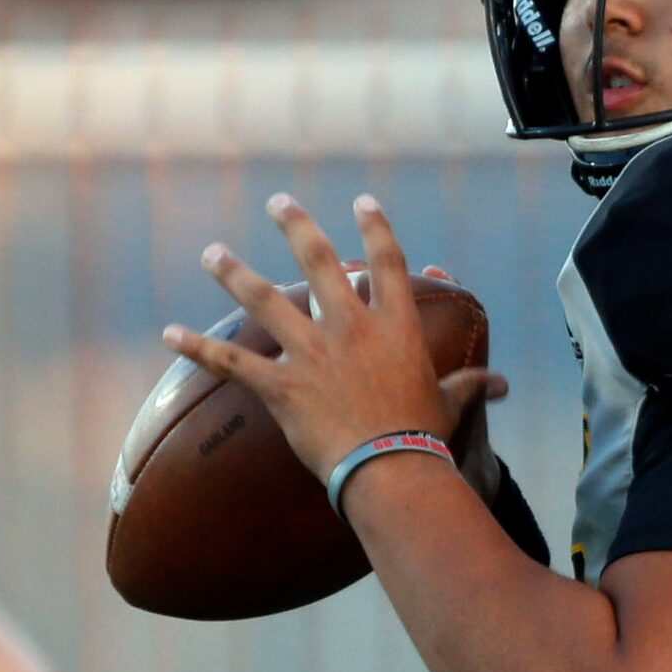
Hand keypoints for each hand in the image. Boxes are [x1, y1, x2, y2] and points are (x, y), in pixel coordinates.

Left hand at [163, 193, 497, 486]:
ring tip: (213, 253)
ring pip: (264, 301)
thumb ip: (472, 384)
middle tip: (278, 202)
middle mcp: (351, 328)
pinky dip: (198, 348)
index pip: (386, 263)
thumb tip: (501, 384)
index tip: (363, 202)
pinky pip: (232, 362)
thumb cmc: (425, 437)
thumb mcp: (452, 403)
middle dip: (296, 226)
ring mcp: (313, 353)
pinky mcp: (281, 386)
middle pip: (318, 263)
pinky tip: (170, 333)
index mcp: (395, 327)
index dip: (375, 228)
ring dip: (234, 273)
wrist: (391, 469)